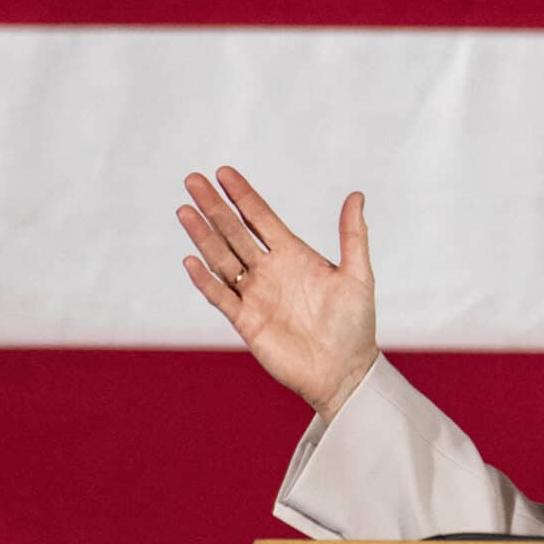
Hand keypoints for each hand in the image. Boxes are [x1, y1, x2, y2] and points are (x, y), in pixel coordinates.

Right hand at [176, 166, 379, 421]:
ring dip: (203, 236)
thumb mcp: (359, 276)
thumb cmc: (355, 326)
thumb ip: (353, 235)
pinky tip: (191, 259)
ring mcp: (255, 295)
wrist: (344, 372)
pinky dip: (205, 279)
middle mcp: (270, 271)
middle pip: (234, 232)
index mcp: (294, 255)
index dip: (243, 196)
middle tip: (192, 180)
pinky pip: (221, 296)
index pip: (261, 218)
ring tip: (185, 211)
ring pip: (222, 259)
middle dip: (214, 207)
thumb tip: (356, 195)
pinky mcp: (246, 321)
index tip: (223, 172)